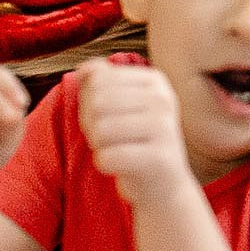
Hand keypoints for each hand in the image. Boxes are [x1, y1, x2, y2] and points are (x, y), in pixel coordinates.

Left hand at [76, 60, 190, 206]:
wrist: (163, 182)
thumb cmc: (134, 140)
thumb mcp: (120, 103)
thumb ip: (102, 79)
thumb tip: (84, 67)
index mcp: (155, 81)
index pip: (97, 79)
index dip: (89, 102)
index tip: (109, 117)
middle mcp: (164, 99)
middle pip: (96, 102)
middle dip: (91, 124)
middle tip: (109, 137)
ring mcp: (165, 128)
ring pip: (100, 130)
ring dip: (98, 145)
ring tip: (117, 149)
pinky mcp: (160, 158)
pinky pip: (107, 157)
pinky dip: (105, 164)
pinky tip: (122, 165)